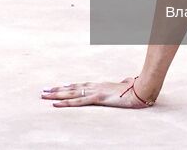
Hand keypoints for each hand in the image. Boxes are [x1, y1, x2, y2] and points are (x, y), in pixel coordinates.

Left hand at [41, 76, 156, 108]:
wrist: (142, 89)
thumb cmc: (136, 89)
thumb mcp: (127, 87)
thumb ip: (123, 83)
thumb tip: (125, 81)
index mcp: (100, 85)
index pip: (80, 85)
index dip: (68, 86)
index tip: (58, 86)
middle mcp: (95, 86)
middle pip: (72, 88)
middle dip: (57, 90)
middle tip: (43, 90)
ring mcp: (95, 91)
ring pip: (71, 93)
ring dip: (56, 95)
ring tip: (44, 95)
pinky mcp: (97, 98)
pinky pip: (78, 101)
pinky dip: (65, 103)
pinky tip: (55, 104)